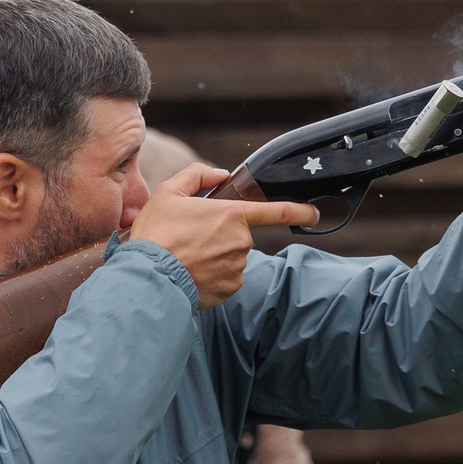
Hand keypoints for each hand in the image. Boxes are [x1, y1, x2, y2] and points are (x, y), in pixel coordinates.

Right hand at [128, 164, 319, 308]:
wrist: (148, 275)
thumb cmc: (157, 233)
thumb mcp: (170, 192)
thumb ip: (198, 176)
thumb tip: (220, 174)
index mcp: (232, 214)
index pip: (279, 212)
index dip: (301, 211)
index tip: (314, 214)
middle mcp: (241, 241)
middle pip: (240, 235)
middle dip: (222, 235)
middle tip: (192, 237)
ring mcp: (237, 267)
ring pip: (233, 256)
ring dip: (217, 255)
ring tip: (188, 255)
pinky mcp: (230, 288)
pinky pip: (228, 277)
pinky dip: (214, 274)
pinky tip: (193, 271)